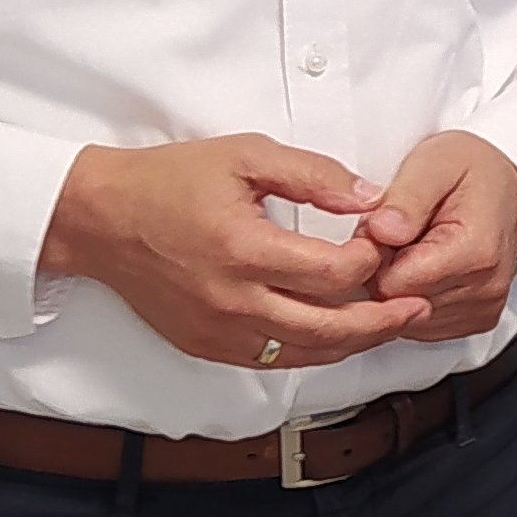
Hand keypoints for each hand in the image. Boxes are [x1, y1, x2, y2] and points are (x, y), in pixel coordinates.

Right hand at [41, 135, 429, 367]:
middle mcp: (233, 301)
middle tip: (417, 305)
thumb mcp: (245, 155)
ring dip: (353, 342)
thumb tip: (369, 197)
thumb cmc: (170, 181)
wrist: (99, 219)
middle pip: (331, 329)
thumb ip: (313, 173)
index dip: (372, 261)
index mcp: (245, 250)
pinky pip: (273, 360)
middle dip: (383, 319)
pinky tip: (335, 333)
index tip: (383, 242)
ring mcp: (218, 331)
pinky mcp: (206, 346)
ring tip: (388, 322)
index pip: (335, 274)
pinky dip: (311, 350)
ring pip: (306, 354)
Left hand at [356, 131, 516, 341]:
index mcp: (476, 253)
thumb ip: (406, 198)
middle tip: (403, 232)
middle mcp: (485, 290)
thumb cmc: (471, 171)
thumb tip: (381, 230)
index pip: (391, 284)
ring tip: (417, 246)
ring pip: (405, 318)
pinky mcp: (476, 320)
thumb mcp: (434, 164)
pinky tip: (426, 267)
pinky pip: (421, 324)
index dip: (376, 253)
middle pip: (397, 304)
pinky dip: (414, 296)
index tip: (388, 225)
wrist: (505, 184)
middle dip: (387, 268)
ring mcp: (482, 310)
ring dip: (400, 284)